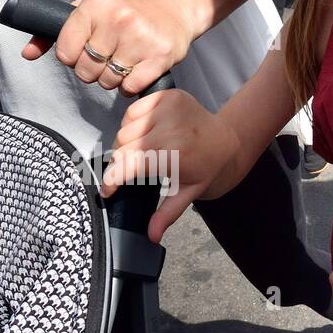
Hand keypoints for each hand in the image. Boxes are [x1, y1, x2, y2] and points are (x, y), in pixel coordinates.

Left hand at [25, 0, 194, 95]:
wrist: (172, 12)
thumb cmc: (123, 15)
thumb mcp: (88, 14)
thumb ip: (53, 33)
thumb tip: (27, 53)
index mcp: (95, 3)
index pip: (65, 52)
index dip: (72, 58)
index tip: (84, 50)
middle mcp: (117, 17)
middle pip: (85, 70)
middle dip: (92, 72)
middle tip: (106, 58)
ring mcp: (140, 37)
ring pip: (107, 82)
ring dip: (112, 80)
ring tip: (123, 61)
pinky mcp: (159, 56)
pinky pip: (130, 88)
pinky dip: (130, 86)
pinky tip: (137, 69)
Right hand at [100, 90, 238, 242]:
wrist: (225, 139)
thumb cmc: (205, 167)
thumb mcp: (188, 193)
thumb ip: (166, 214)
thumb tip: (152, 236)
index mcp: (175, 154)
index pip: (129, 166)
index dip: (112, 180)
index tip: (106, 191)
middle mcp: (170, 127)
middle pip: (122, 148)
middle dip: (121, 164)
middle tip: (132, 172)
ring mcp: (168, 107)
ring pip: (124, 129)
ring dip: (126, 143)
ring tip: (142, 152)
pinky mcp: (166, 96)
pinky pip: (132, 111)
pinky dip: (132, 124)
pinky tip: (144, 134)